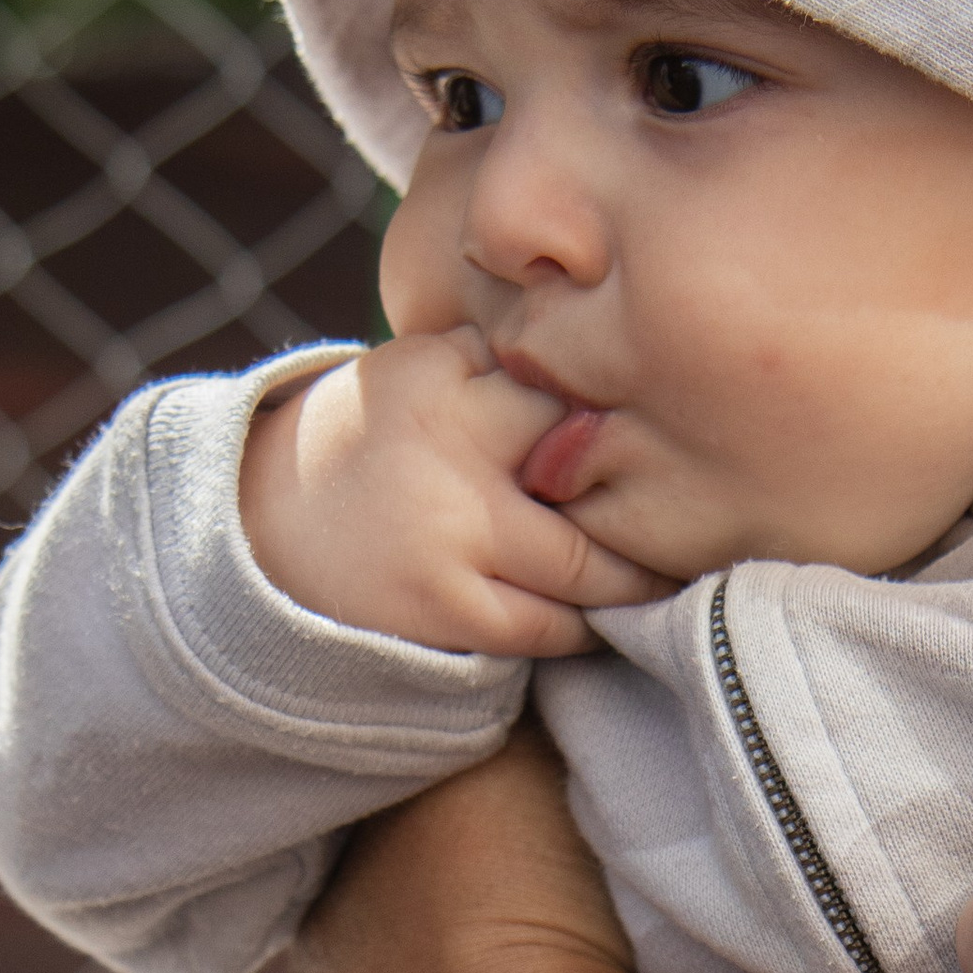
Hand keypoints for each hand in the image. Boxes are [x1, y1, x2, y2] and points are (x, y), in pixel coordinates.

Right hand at [239, 332, 669, 658]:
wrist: (259, 538)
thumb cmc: (368, 446)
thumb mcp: (415, 373)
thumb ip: (500, 362)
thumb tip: (615, 348)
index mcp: (439, 378)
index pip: (566, 386)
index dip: (628, 409)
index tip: (682, 421)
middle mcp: (449, 451)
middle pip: (595, 473)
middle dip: (656, 491)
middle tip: (713, 495)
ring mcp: (452, 538)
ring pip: (591, 561)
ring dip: (638, 568)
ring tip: (674, 562)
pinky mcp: (450, 613)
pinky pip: (555, 624)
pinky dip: (592, 618)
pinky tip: (614, 608)